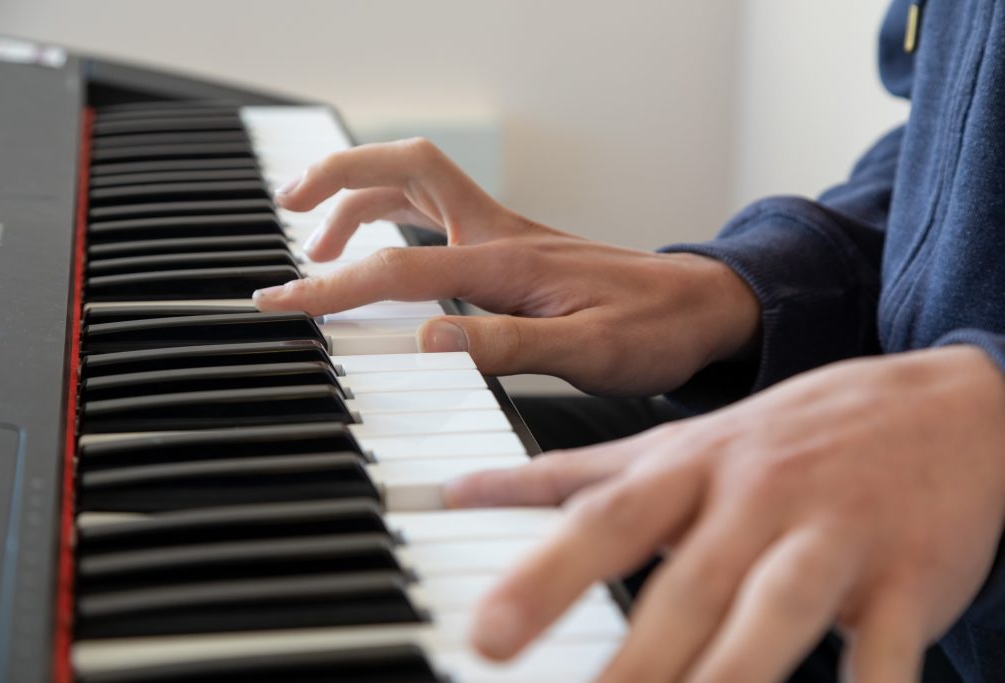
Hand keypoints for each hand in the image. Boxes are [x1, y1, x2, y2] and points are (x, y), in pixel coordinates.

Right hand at [253, 138, 759, 393]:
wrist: (704, 307)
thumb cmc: (654, 330)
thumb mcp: (587, 352)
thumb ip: (505, 347)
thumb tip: (428, 343)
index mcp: (508, 262)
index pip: (398, 269)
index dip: (332, 286)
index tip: (281, 301)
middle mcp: (500, 235)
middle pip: (403, 172)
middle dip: (337, 179)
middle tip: (289, 209)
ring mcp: (506, 235)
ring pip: (417, 186)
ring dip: (360, 196)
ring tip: (317, 236)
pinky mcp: (514, 247)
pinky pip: (440, 213)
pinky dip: (396, 216)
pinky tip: (386, 249)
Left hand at [445, 346, 1004, 681]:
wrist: (938, 405)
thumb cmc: (786, 438)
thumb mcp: (672, 445)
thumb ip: (568, 473)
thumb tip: (464, 488)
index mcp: (691, 470)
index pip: (605, 521)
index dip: (543, 577)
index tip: (488, 636)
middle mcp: (755, 500)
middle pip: (686, 582)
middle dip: (634, 656)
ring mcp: (834, 537)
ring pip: (777, 608)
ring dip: (732, 672)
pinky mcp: (908, 579)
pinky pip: (886, 646)